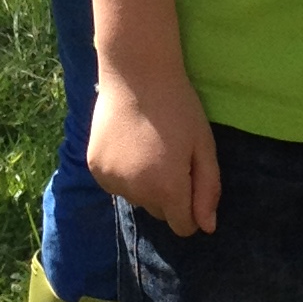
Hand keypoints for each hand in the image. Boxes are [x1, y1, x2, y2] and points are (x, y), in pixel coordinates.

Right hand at [88, 67, 220, 234]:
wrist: (136, 74)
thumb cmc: (178, 107)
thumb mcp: (204, 145)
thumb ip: (208, 189)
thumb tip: (207, 227)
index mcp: (167, 188)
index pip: (183, 227)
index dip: (191, 210)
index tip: (191, 182)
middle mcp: (136, 191)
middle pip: (160, 213)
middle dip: (168, 195)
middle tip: (170, 156)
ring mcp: (111, 181)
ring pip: (137, 199)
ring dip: (145, 184)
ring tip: (148, 146)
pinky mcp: (95, 168)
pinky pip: (116, 185)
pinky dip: (124, 174)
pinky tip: (129, 145)